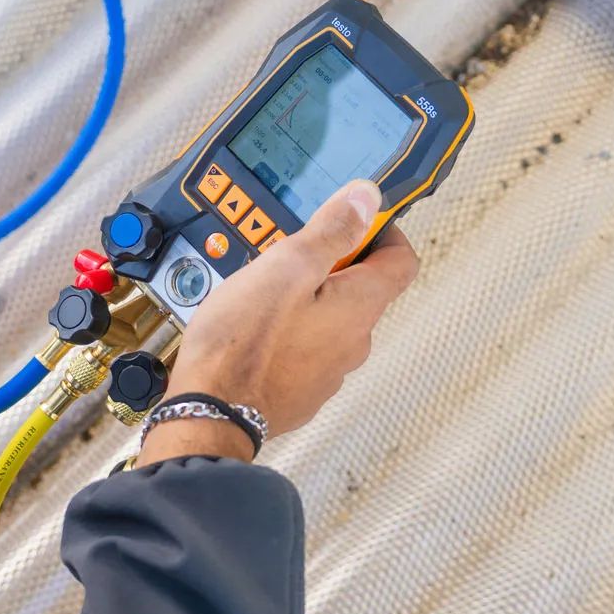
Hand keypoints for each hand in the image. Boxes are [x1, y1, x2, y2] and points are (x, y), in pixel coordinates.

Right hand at [137, 180, 419, 465]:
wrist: (211, 413)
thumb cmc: (244, 343)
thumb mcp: (287, 267)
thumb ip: (331, 231)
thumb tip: (367, 200)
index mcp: (360, 307)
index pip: (402, 260)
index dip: (383, 231)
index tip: (354, 219)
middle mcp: (354, 342)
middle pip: (363, 289)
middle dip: (333, 264)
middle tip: (291, 252)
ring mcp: (329, 371)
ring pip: (331, 319)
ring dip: (308, 298)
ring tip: (263, 289)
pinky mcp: (302, 390)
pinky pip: (306, 348)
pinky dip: (290, 331)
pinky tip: (254, 326)